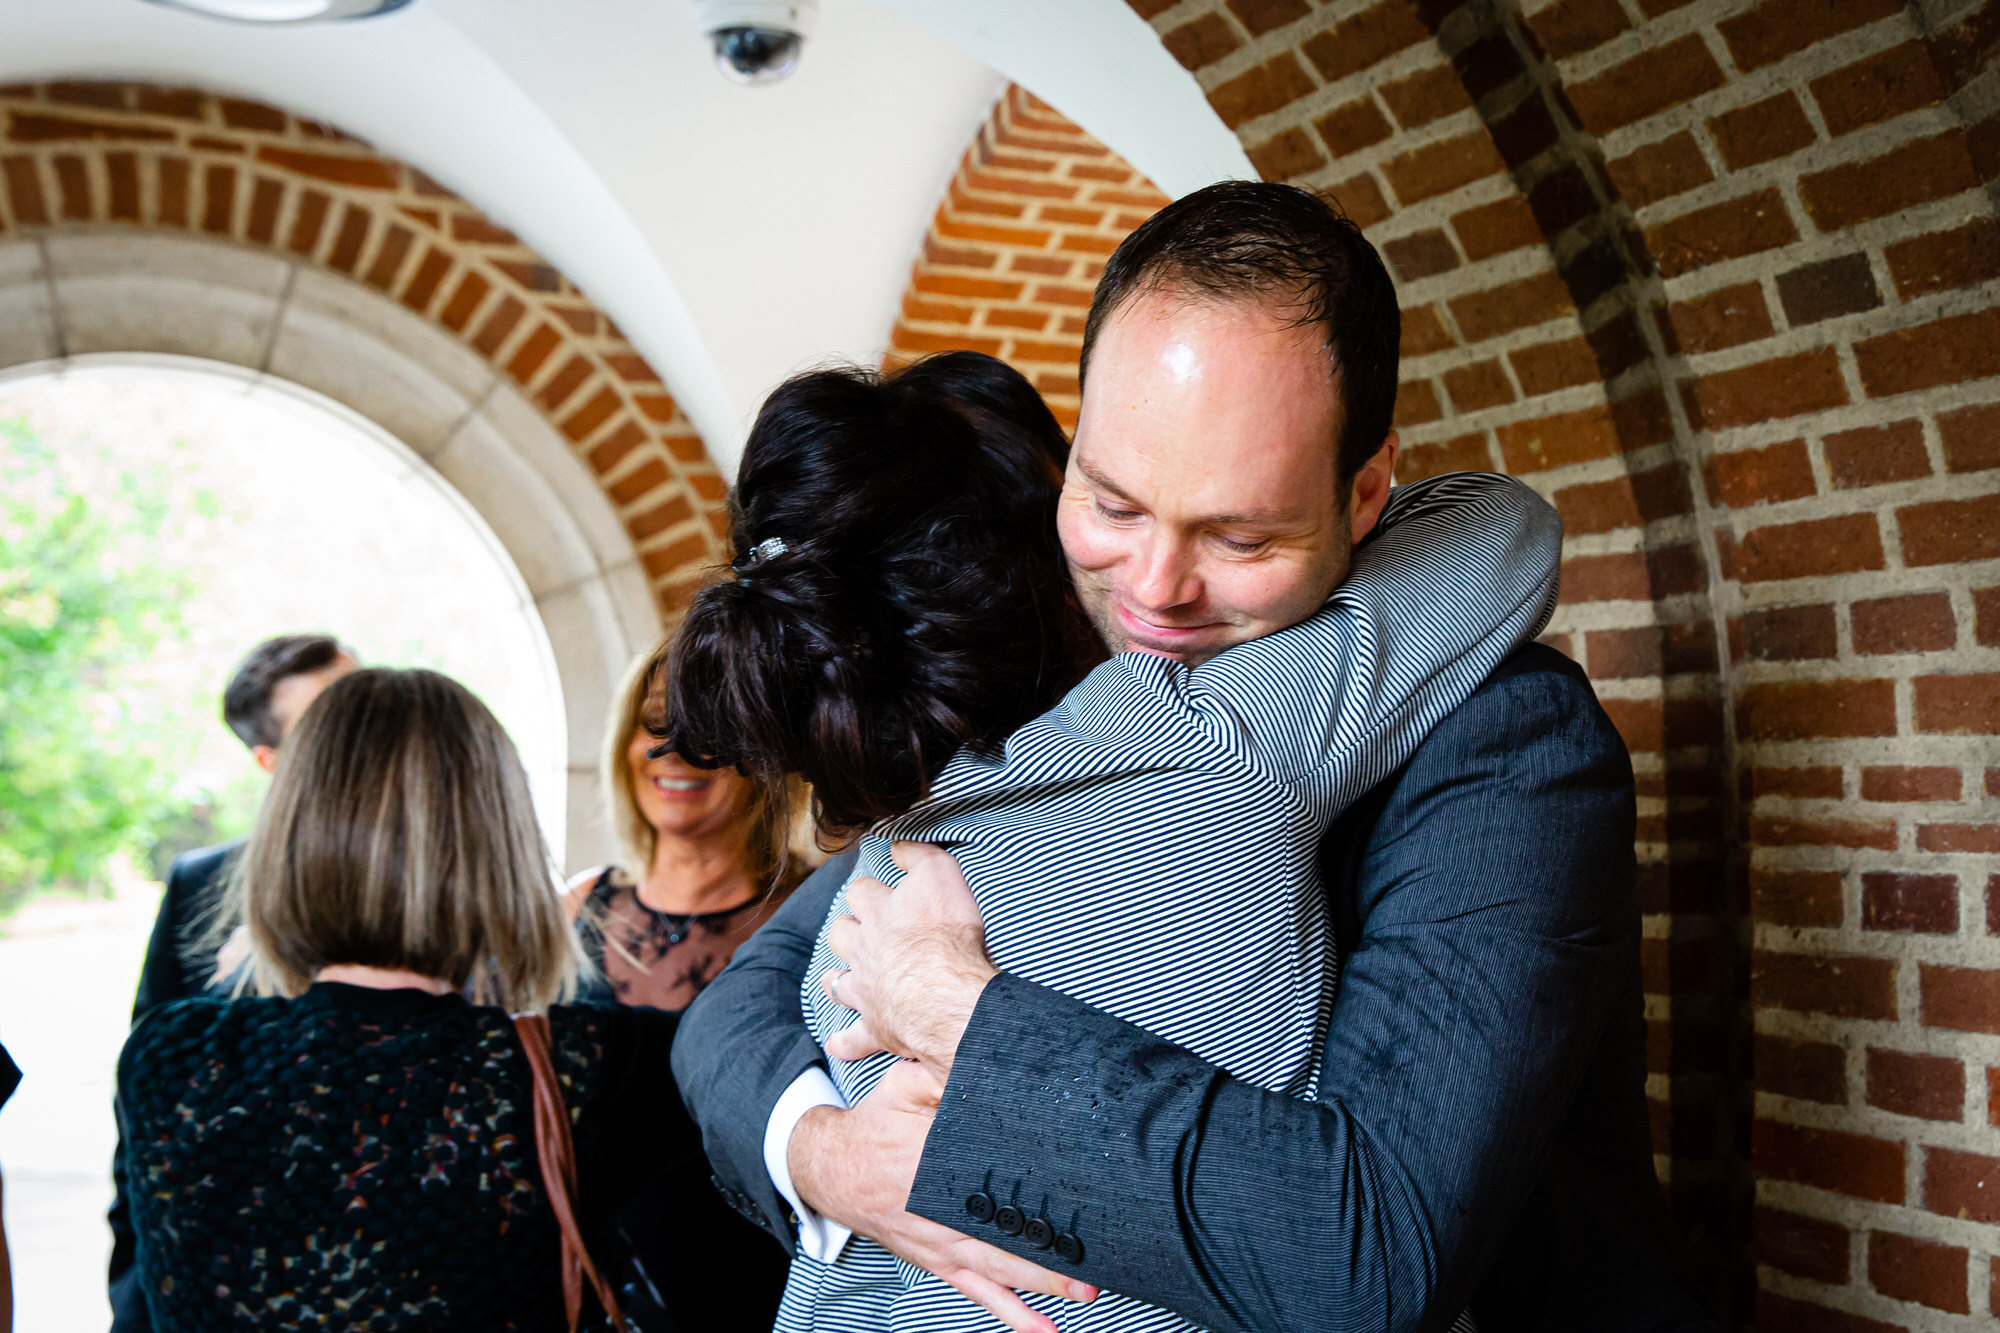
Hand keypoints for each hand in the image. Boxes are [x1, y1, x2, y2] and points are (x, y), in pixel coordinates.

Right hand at [789, 1061, 1094, 1332]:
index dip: (1035, 1186)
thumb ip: (943, 1075)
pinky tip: (1041, 1329)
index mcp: (935, 1164)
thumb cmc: (874, 1124)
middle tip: (1094, 1257)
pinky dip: (1011, 1313)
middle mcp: (941, 1212)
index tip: (1074, 1193)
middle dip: (1051, 1250)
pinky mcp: (940, 1262)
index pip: (994, 1176)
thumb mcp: (905, 1085)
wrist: (833, 1168)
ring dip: (1041, 1283)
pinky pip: (979, 1292)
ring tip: (1083, 1289)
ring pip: (999, 1271)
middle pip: (1004, 1234)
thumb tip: (988, 1060)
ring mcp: (942, 1244)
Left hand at [821, 841, 997, 1076]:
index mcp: (879, 915)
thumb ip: (918, 855)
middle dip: (846, 929)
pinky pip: (853, 1039)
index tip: (875, 888)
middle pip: (841, 934)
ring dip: (837, 979)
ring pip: (839, 983)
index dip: (868, 888)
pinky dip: (845, 1043)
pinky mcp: (876, 1028)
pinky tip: (837, 1045)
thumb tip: (897, 845)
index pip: (862, 892)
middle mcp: (865, 951)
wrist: (945, 994)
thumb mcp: (940, 875)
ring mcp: (866, 991)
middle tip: (857, 930)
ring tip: (837, 978)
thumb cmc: (945, 935)